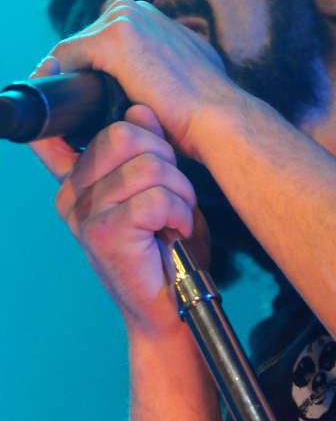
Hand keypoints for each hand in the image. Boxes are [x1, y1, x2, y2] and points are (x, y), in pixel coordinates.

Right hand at [31, 57, 206, 335]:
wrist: (171, 308)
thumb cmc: (166, 249)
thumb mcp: (158, 190)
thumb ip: (145, 150)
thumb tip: (139, 111)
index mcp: (77, 179)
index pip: (92, 127)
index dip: (120, 126)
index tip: (148, 149)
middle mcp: (71, 194)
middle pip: (124, 134)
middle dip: (166, 158)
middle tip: (174, 195)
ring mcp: (83, 214)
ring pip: (148, 165)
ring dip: (179, 191)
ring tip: (176, 217)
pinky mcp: (103, 234)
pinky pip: (155, 198)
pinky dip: (179, 212)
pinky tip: (175, 231)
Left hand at [45, 0, 236, 158]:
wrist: (218, 118)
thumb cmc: (206, 112)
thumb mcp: (189, 79)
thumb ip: (169, 70)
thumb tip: (160, 84)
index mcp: (155, 19)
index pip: (107, 41)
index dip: (95, 73)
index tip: (89, 102)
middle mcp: (139, 11)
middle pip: (88, 43)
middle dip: (80, 74)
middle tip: (74, 111)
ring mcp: (126, 19)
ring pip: (76, 49)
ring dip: (69, 77)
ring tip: (67, 111)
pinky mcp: (114, 38)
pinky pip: (65, 57)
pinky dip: (58, 79)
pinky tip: (62, 105)